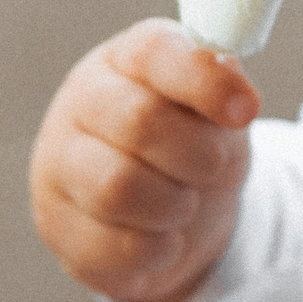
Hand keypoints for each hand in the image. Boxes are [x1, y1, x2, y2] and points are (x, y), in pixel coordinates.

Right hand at [28, 21, 259, 301]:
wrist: (170, 212)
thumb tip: (240, 101)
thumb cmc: (194, 145)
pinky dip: (157, 251)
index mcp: (125, 59)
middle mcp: (82, 102)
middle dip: (198, 156)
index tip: (246, 112)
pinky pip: (112, 247)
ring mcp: (58, 163)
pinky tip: (161, 238)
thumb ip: (227, 89)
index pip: (155, 51)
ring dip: (175, 206)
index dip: (205, 81)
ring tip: (183, 204)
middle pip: (140, 122)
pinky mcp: (56, 225)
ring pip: (118, 187)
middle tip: (213, 168)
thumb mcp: (220, 110)